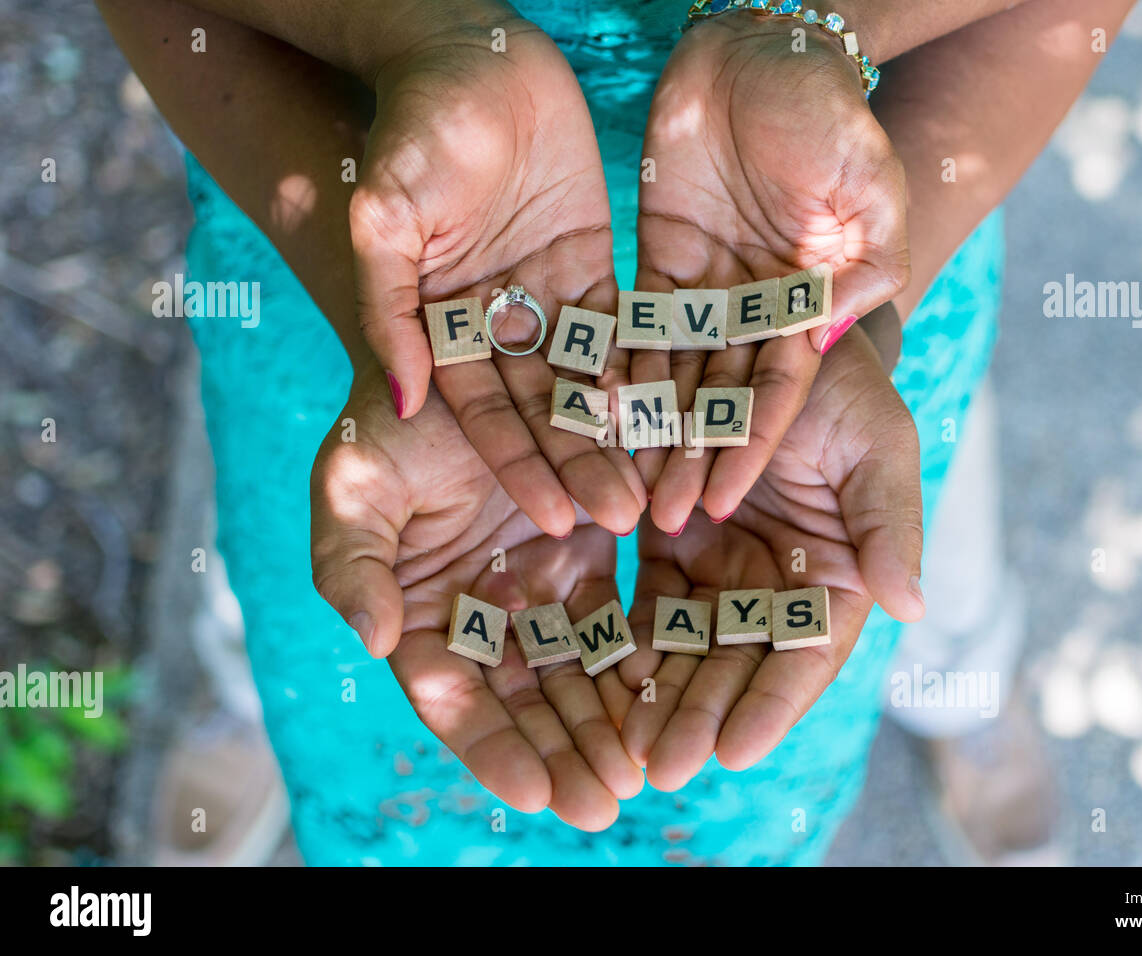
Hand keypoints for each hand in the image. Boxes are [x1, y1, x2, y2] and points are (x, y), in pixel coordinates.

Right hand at [309, 364, 642, 829]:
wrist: (456, 350)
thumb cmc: (388, 421)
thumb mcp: (354, 485)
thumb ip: (352, 565)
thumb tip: (374, 642)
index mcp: (420, 614)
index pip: (453, 696)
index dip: (491, 747)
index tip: (536, 791)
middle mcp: (482, 614)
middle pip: (525, 700)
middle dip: (564, 753)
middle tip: (608, 803)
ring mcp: (537, 586)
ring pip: (578, 669)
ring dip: (610, 720)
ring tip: (647, 768)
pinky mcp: (589, 553)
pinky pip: (619, 614)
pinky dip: (640, 656)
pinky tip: (672, 691)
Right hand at [349, 4, 642, 536]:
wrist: (472, 57)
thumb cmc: (414, 131)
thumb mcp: (385, 218)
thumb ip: (389, 308)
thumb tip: (406, 397)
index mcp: (442, 328)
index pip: (487, 415)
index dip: (523, 466)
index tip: (559, 518)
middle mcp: (498, 328)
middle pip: (547, 412)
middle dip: (585, 465)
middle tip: (628, 519)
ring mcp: (549, 302)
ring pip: (593, 382)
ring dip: (625, 432)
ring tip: (665, 484)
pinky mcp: (595, 273)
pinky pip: (629, 332)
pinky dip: (652, 372)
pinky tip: (686, 414)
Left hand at [607, 324, 925, 790]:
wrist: (775, 337)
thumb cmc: (843, 391)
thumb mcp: (877, 447)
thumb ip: (890, 525)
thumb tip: (912, 607)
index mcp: (833, 580)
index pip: (805, 657)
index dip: (773, 706)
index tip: (736, 751)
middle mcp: (772, 589)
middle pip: (733, 666)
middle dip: (697, 718)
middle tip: (658, 767)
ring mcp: (716, 571)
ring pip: (680, 647)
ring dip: (650, 696)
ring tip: (616, 744)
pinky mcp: (663, 544)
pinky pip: (638, 600)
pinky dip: (616, 639)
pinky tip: (585, 672)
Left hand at [634, 13, 908, 532]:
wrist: (765, 55)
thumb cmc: (831, 118)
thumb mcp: (870, 193)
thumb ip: (862, 268)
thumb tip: (825, 337)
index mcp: (809, 310)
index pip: (774, 392)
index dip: (746, 446)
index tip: (720, 501)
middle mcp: (755, 317)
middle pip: (716, 399)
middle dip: (687, 458)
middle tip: (654, 519)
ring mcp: (704, 296)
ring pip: (670, 375)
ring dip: (645, 428)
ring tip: (613, 483)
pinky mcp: (658, 271)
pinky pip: (630, 328)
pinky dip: (611, 368)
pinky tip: (585, 411)